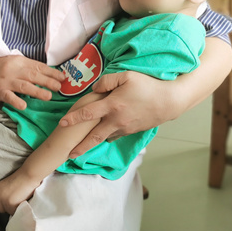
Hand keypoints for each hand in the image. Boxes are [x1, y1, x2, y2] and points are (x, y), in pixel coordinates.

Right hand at [0, 56, 64, 109]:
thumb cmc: (0, 67)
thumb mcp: (15, 62)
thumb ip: (29, 67)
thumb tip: (49, 73)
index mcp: (20, 61)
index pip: (38, 67)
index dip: (52, 72)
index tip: (63, 77)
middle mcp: (14, 70)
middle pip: (33, 76)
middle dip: (48, 81)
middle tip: (59, 87)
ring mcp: (6, 81)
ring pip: (24, 86)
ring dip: (37, 91)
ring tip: (48, 96)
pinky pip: (8, 97)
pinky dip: (16, 101)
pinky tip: (24, 106)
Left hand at [0, 170, 41, 214]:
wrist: (29, 175)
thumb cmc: (24, 178)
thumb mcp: (9, 185)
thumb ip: (5, 193)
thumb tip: (7, 204)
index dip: (1, 205)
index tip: (8, 204)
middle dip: (7, 208)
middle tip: (16, 203)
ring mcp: (3, 199)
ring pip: (7, 211)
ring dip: (14, 209)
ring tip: (21, 201)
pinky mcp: (10, 203)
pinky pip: (14, 212)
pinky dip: (19, 209)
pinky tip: (23, 202)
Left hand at [59, 71, 180, 156]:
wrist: (169, 101)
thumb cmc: (148, 85)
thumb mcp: (126, 76)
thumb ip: (107, 81)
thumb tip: (95, 89)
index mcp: (113, 105)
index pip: (88, 113)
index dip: (73, 119)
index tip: (62, 123)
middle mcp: (117, 120)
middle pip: (94, 137)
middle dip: (80, 147)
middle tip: (69, 154)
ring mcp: (125, 128)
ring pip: (105, 137)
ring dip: (94, 143)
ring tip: (82, 148)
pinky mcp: (133, 131)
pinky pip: (116, 135)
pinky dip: (108, 136)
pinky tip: (104, 135)